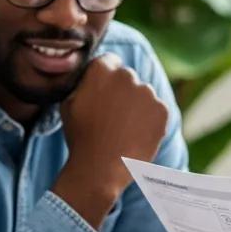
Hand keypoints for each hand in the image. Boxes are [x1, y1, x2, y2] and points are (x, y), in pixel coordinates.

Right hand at [54, 55, 168, 226]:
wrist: (100, 169)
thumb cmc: (80, 137)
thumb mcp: (68, 103)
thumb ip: (83, 83)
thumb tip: (92, 76)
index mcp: (101, 69)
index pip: (110, 62)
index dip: (106, 79)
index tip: (104, 95)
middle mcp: (126, 75)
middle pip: (128, 77)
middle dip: (122, 92)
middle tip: (113, 116)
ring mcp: (147, 93)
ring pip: (143, 94)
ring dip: (137, 106)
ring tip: (123, 129)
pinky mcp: (162, 110)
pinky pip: (156, 110)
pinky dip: (150, 120)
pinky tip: (135, 135)